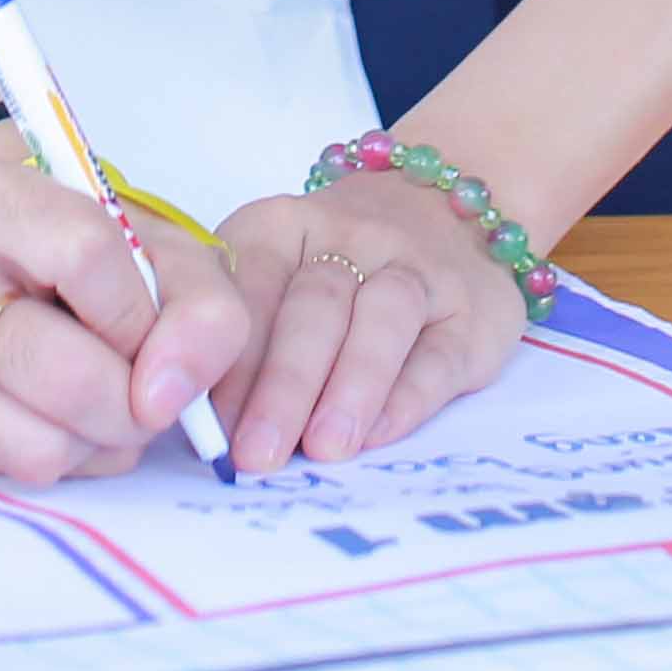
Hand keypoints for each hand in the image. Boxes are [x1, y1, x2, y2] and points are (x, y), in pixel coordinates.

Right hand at [0, 122, 250, 486]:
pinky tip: (73, 417)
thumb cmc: (102, 259)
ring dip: (101, 440)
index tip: (152, 328)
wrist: (16, 265)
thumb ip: (202, 314)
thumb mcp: (170, 256)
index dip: (139, 312)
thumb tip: (165, 400)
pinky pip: (20, 474)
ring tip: (110, 401)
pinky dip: (71, 459)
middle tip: (147, 390)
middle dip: (130, 401)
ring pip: (38, 444)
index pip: (85, 255)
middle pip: (59, 371)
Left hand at [211, 169, 533, 472]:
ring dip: (350, 386)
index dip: (230, 359)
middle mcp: (352, 235)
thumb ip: (242, 339)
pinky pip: (440, 351)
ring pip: (382, 318)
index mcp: (283, 226)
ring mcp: (417, 269)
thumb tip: (201, 426)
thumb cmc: (338, 267)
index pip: (252, 285)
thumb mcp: (278, 276)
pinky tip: (379, 435)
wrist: (447, 214)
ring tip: (324, 449)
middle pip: (314, 307)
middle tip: (257, 455)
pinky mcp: (470, 312)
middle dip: (282, 385)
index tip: (211, 427)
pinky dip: (408, 396)